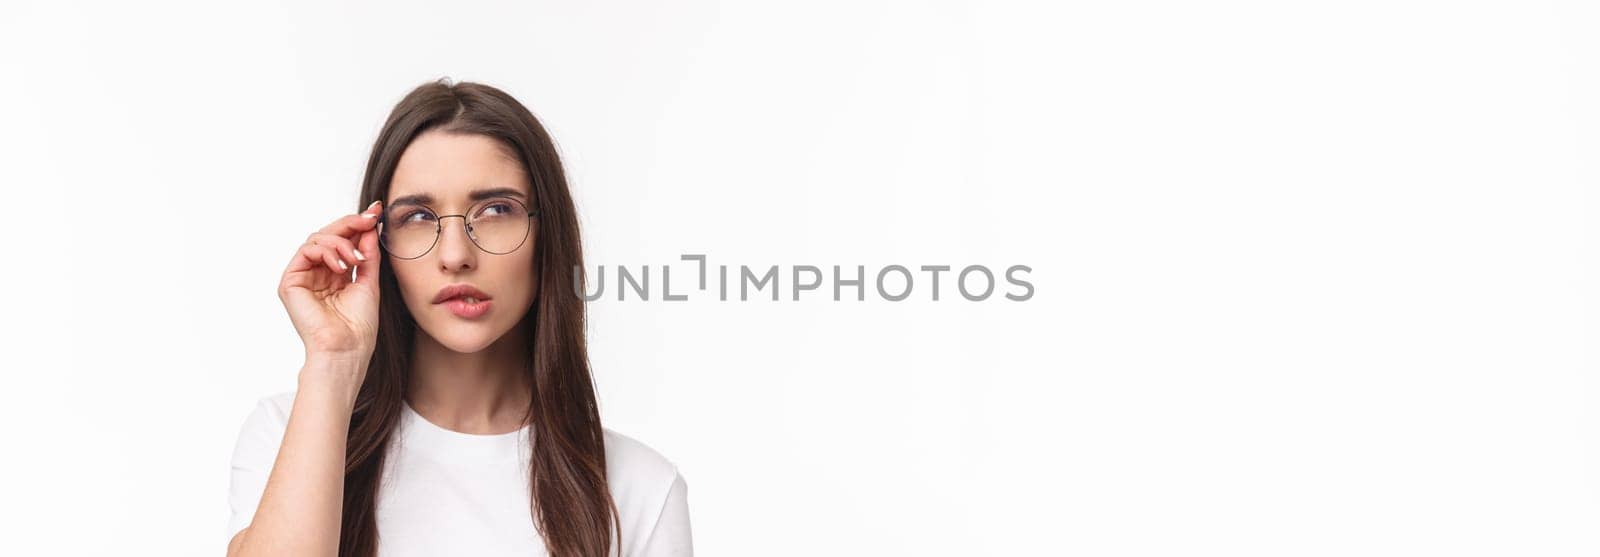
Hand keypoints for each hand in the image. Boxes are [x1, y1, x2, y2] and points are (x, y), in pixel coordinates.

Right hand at [277, 201, 383, 370]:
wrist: (347, 349)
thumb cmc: (359, 326)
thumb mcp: (369, 281)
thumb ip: (368, 253)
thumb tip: (371, 226)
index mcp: (335, 275)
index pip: (343, 241)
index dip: (358, 224)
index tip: (377, 212)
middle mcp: (317, 274)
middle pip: (328, 235)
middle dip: (350, 224)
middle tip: (369, 219)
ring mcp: (303, 277)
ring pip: (317, 238)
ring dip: (341, 242)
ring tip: (356, 260)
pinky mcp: (290, 282)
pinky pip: (306, 251)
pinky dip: (327, 251)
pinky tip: (343, 266)